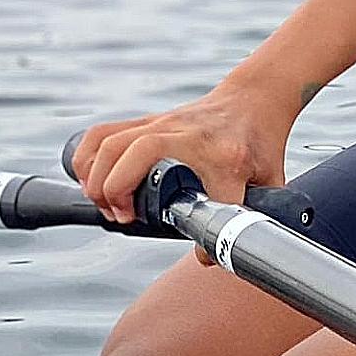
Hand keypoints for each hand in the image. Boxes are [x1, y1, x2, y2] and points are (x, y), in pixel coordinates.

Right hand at [70, 74, 297, 239]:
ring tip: (108, 205)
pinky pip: (102, 134)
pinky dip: (85, 158)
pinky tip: (90, 182)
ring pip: (113, 142)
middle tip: (124, 218)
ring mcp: (166, 123)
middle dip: (118, 191)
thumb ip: (254, 217)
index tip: (205, 252)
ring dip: (98, 178)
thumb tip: (216, 257)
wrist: (256, 98)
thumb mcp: (270, 180)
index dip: (210, 233)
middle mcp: (191, 135)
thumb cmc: (261, 142)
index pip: (218, 197)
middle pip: (141, 153)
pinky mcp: (148, 121)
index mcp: (229, 156)